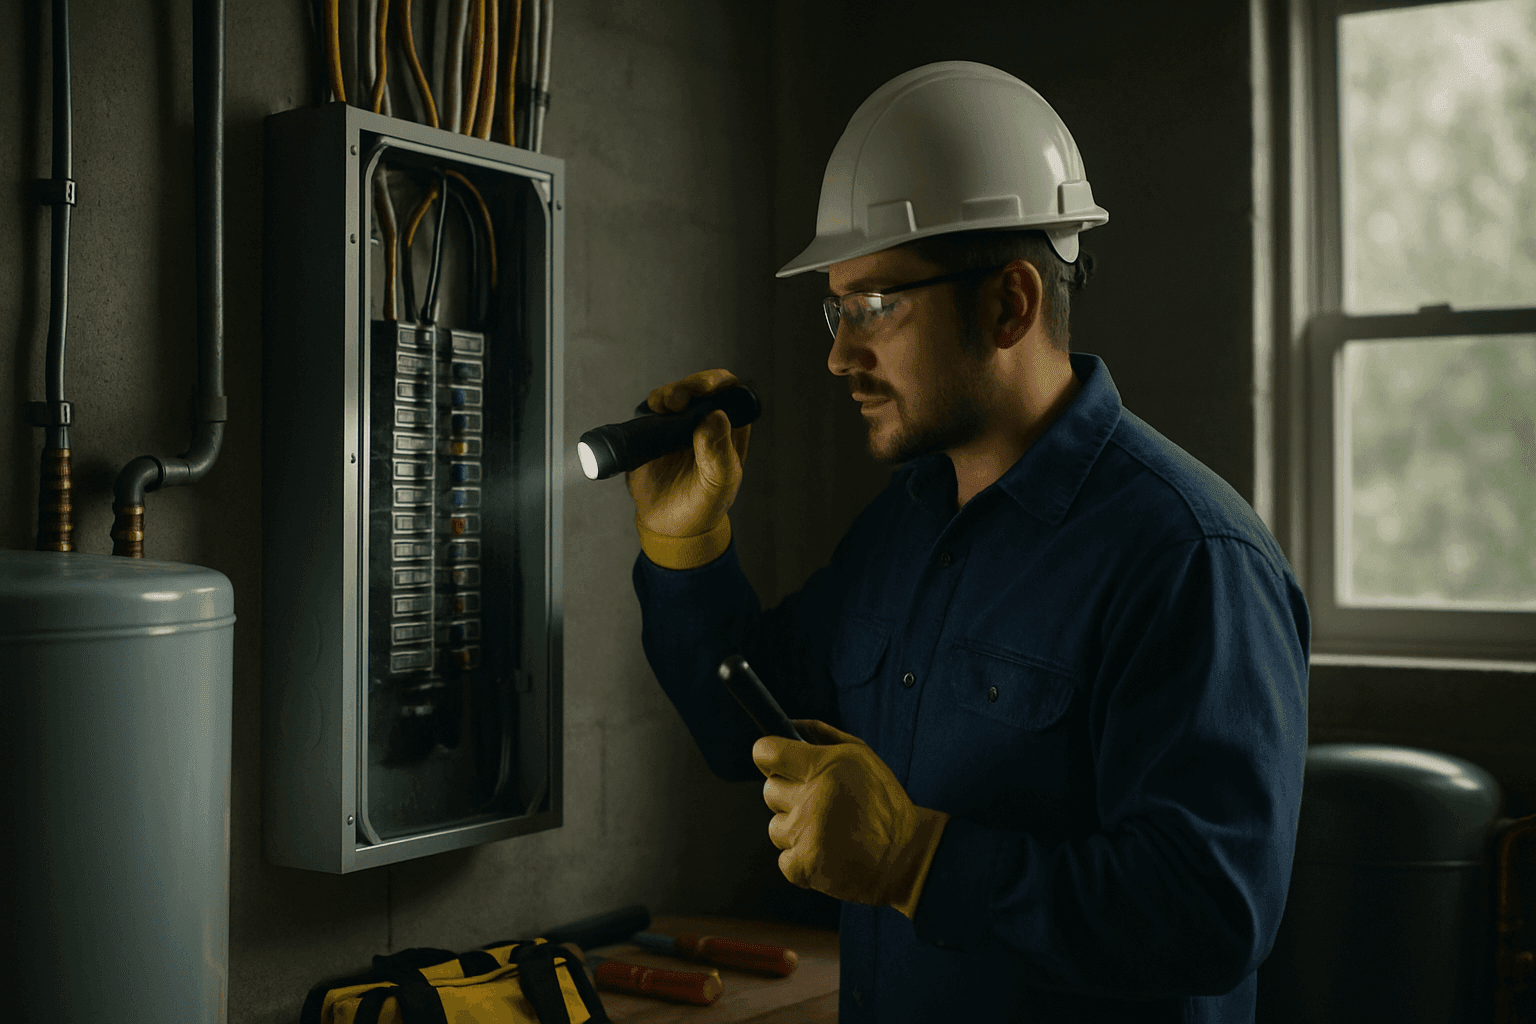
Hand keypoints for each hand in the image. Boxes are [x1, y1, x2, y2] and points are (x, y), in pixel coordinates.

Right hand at [624, 369, 751, 540]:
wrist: (670, 527)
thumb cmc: (702, 507)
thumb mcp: (717, 484)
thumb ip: (718, 454)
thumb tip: (715, 416)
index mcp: (730, 431)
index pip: (731, 394)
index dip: (720, 383)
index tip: (707, 389)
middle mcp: (706, 423)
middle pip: (701, 387)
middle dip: (691, 385)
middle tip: (679, 399)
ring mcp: (680, 426)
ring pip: (676, 394)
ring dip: (669, 393)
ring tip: (664, 406)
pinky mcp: (656, 432)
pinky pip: (653, 410)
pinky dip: (652, 405)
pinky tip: (652, 412)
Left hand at [753, 719, 949, 916]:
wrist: (904, 857)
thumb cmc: (883, 803)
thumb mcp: (861, 756)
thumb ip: (822, 735)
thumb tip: (790, 724)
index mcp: (827, 766)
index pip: (767, 753)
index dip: (768, 756)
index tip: (776, 762)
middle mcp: (813, 798)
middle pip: (768, 790)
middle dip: (788, 794)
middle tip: (817, 802)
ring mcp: (806, 834)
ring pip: (775, 826)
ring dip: (795, 828)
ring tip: (826, 830)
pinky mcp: (804, 865)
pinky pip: (783, 857)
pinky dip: (801, 858)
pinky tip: (826, 852)